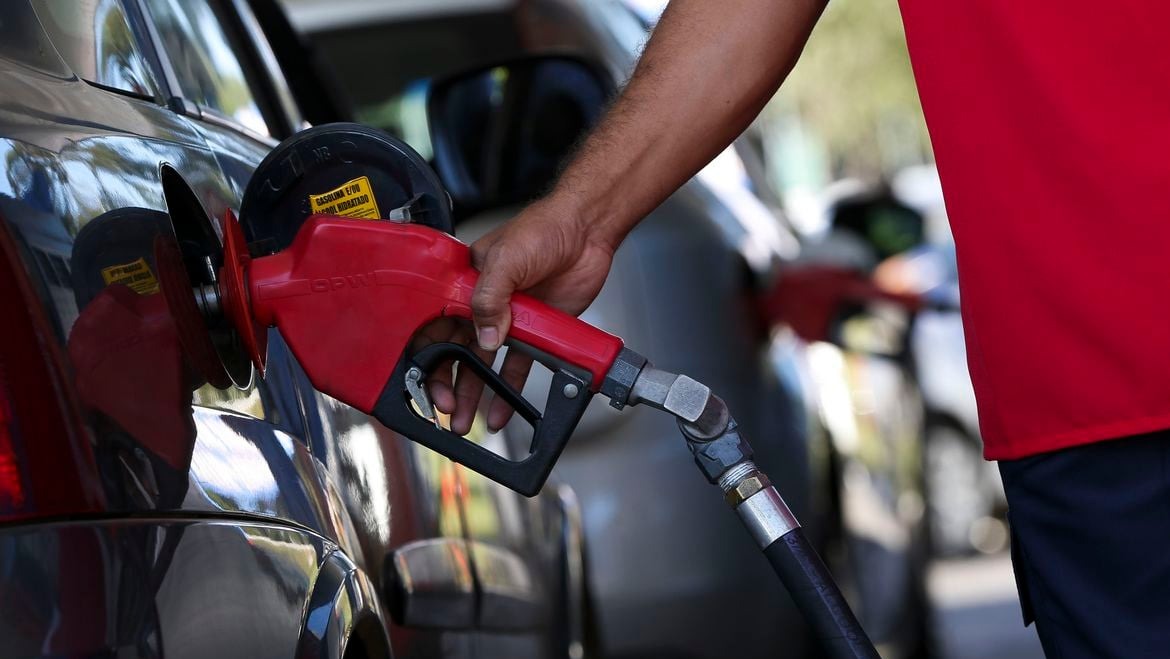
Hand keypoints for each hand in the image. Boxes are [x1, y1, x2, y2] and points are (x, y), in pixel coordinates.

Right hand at [427, 195, 617, 433]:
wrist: (587, 230)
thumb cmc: (544, 227)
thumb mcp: (508, 258)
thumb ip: (490, 298)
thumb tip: (485, 338)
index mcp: (464, 282)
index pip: (434, 323)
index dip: (426, 353)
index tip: (425, 380)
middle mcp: (482, 303)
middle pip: (454, 350)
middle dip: (446, 382)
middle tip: (446, 408)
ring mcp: (508, 319)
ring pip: (483, 364)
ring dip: (474, 393)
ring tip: (465, 421)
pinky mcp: (535, 331)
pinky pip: (517, 367)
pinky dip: (509, 391)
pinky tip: (502, 412)